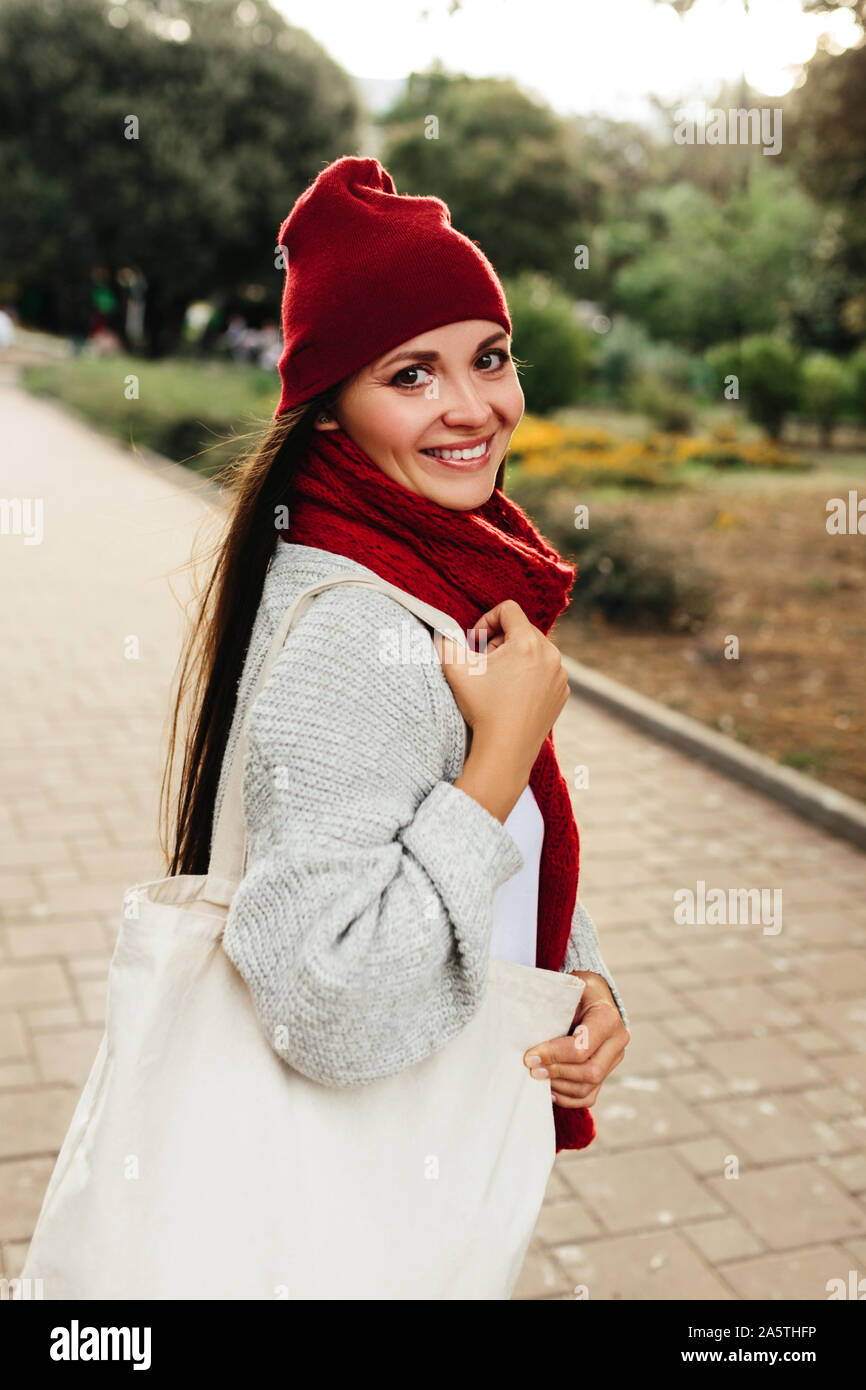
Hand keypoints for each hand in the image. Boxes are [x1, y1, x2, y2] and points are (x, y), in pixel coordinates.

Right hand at [433, 599, 569, 779]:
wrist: (505, 750)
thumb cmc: (482, 708)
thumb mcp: (456, 670)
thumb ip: (444, 641)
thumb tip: (439, 630)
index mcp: (528, 643)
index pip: (508, 609)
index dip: (486, 621)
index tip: (475, 644)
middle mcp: (551, 654)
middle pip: (522, 629)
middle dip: (499, 642)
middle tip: (484, 666)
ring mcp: (560, 675)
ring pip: (534, 650)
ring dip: (514, 658)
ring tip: (498, 681)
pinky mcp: (562, 692)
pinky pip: (545, 670)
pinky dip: (529, 675)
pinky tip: (512, 695)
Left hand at [523, 972, 629, 1108]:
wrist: (593, 994)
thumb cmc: (575, 991)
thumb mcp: (566, 991)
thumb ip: (553, 1011)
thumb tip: (526, 1036)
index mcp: (608, 1019)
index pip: (581, 1048)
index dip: (553, 1055)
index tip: (529, 1056)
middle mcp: (617, 1041)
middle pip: (589, 1072)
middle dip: (556, 1073)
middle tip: (532, 1069)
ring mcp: (615, 1059)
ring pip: (588, 1087)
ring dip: (560, 1087)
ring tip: (537, 1078)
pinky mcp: (607, 1072)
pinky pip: (589, 1096)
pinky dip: (568, 1098)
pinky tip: (550, 1090)